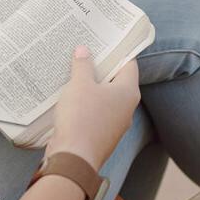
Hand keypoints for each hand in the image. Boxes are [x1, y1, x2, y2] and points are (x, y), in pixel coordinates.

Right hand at [45, 46, 139, 169]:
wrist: (73, 158)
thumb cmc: (81, 117)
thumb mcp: (79, 84)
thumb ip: (82, 65)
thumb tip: (84, 50)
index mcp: (128, 92)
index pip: (129, 64)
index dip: (117, 51)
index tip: (105, 41)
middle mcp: (127, 108)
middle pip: (117, 81)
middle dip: (101, 68)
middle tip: (86, 53)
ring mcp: (115, 124)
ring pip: (105, 99)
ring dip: (92, 87)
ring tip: (74, 72)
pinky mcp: (102, 136)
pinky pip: (97, 114)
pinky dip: (86, 105)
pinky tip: (70, 98)